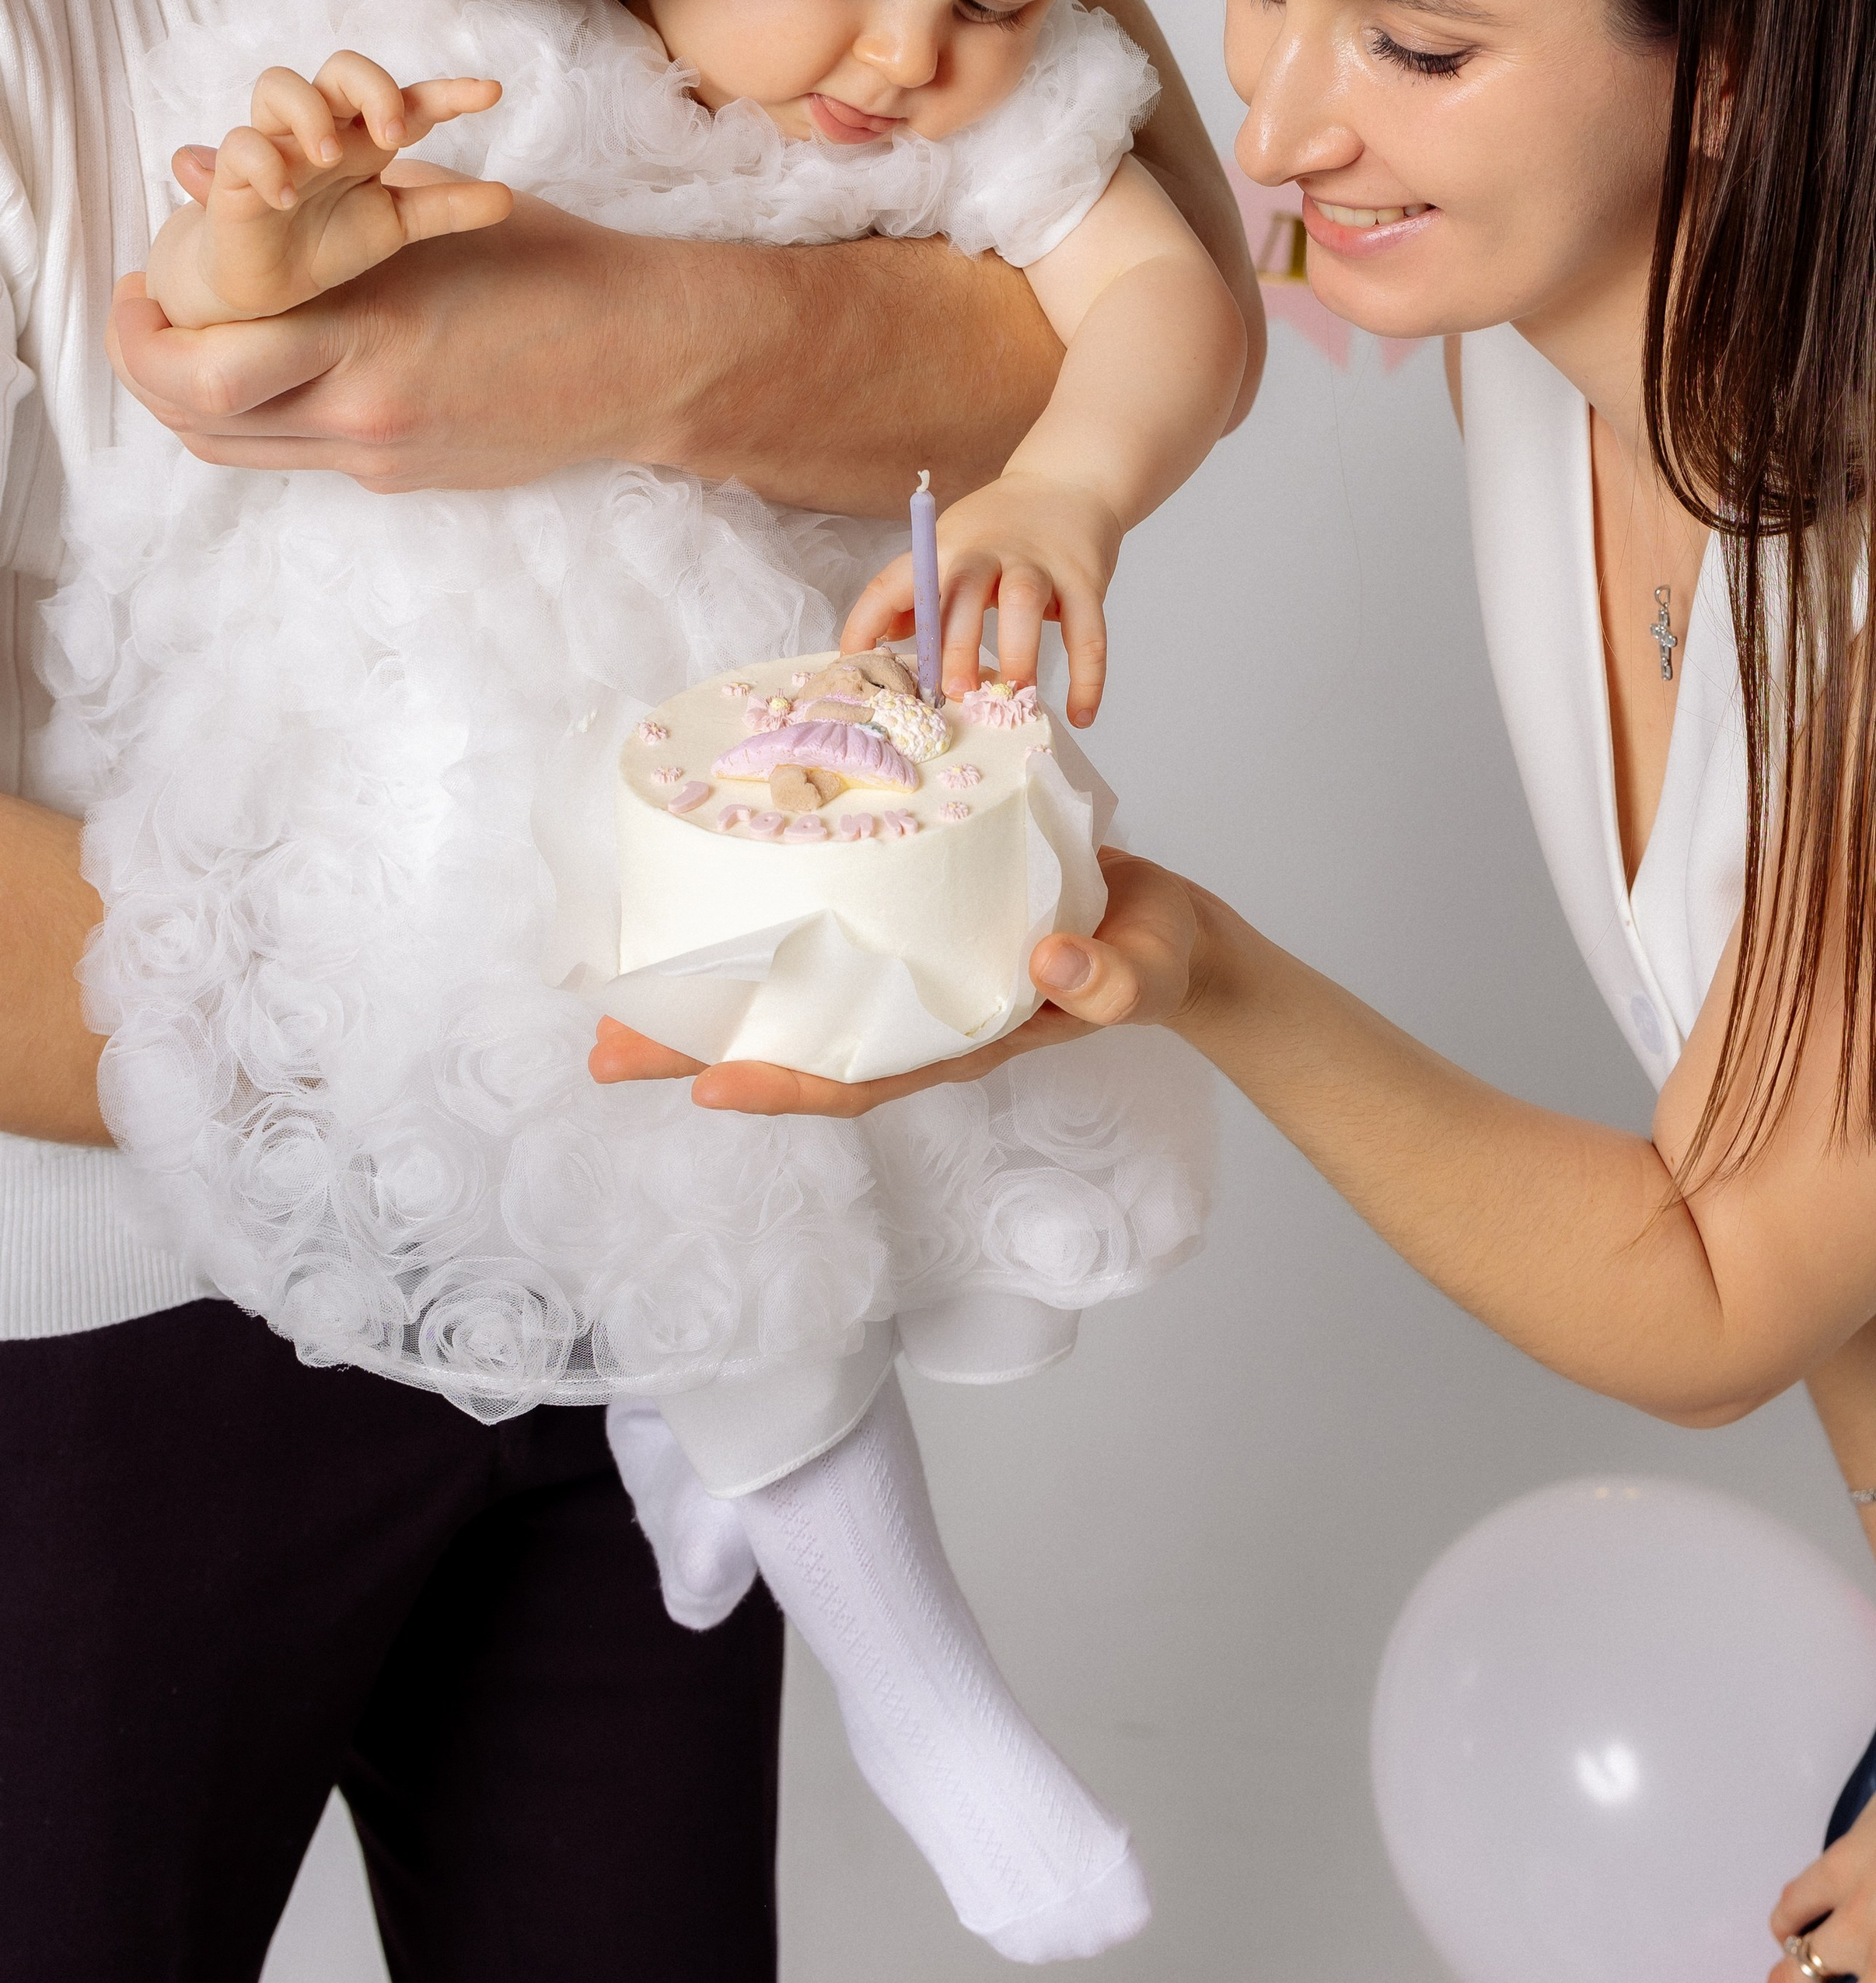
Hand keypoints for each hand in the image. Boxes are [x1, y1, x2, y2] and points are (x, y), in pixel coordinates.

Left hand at [109, 189, 664, 490]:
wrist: (647, 359)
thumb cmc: (554, 267)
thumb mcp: (435, 209)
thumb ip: (323, 189)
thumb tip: (210, 168)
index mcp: (367, 337)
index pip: (201, 371)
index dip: (140, 337)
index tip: (134, 288)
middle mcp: (363, 413)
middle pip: (197, 425)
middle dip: (146, 372)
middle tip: (142, 319)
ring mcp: (382, 457)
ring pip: (237, 450)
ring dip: (195, 399)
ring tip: (195, 340)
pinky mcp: (403, 476)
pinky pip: (301, 452)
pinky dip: (266, 410)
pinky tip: (282, 359)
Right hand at [145, 52, 509, 328]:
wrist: (264, 287)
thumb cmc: (327, 242)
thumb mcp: (396, 226)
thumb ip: (447, 210)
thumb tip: (508, 197)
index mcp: (364, 139)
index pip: (408, 100)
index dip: (448, 92)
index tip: (492, 93)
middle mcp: (321, 131)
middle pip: (340, 68)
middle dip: (370, 87)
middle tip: (392, 134)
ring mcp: (275, 146)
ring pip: (279, 84)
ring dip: (310, 113)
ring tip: (331, 157)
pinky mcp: (232, 174)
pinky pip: (240, 147)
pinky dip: (264, 164)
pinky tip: (285, 197)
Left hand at [589, 848, 1203, 1114]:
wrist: (1164, 927)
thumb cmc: (1154, 957)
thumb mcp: (1146, 972)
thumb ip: (1107, 980)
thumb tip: (1050, 968)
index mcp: (962, 1038)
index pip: (859, 1076)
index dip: (784, 1083)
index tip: (709, 1084)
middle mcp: (916, 1011)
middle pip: (796, 1041)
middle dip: (700, 1047)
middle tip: (605, 1045)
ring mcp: (907, 966)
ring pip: (792, 989)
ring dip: (708, 990)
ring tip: (621, 985)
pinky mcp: (908, 913)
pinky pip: (822, 929)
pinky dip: (762, 921)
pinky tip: (711, 899)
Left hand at [842, 471, 1122, 723]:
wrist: (1070, 481)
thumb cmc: (1000, 527)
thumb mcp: (949, 547)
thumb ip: (915, 594)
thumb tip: (872, 643)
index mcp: (945, 547)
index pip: (895, 582)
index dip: (866, 622)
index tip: (854, 666)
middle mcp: (988, 551)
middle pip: (963, 592)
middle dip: (955, 645)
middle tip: (952, 693)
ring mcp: (1039, 563)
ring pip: (1024, 603)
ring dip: (1017, 652)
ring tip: (1013, 694)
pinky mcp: (1084, 579)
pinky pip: (1087, 630)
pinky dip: (1088, 676)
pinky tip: (1080, 714)